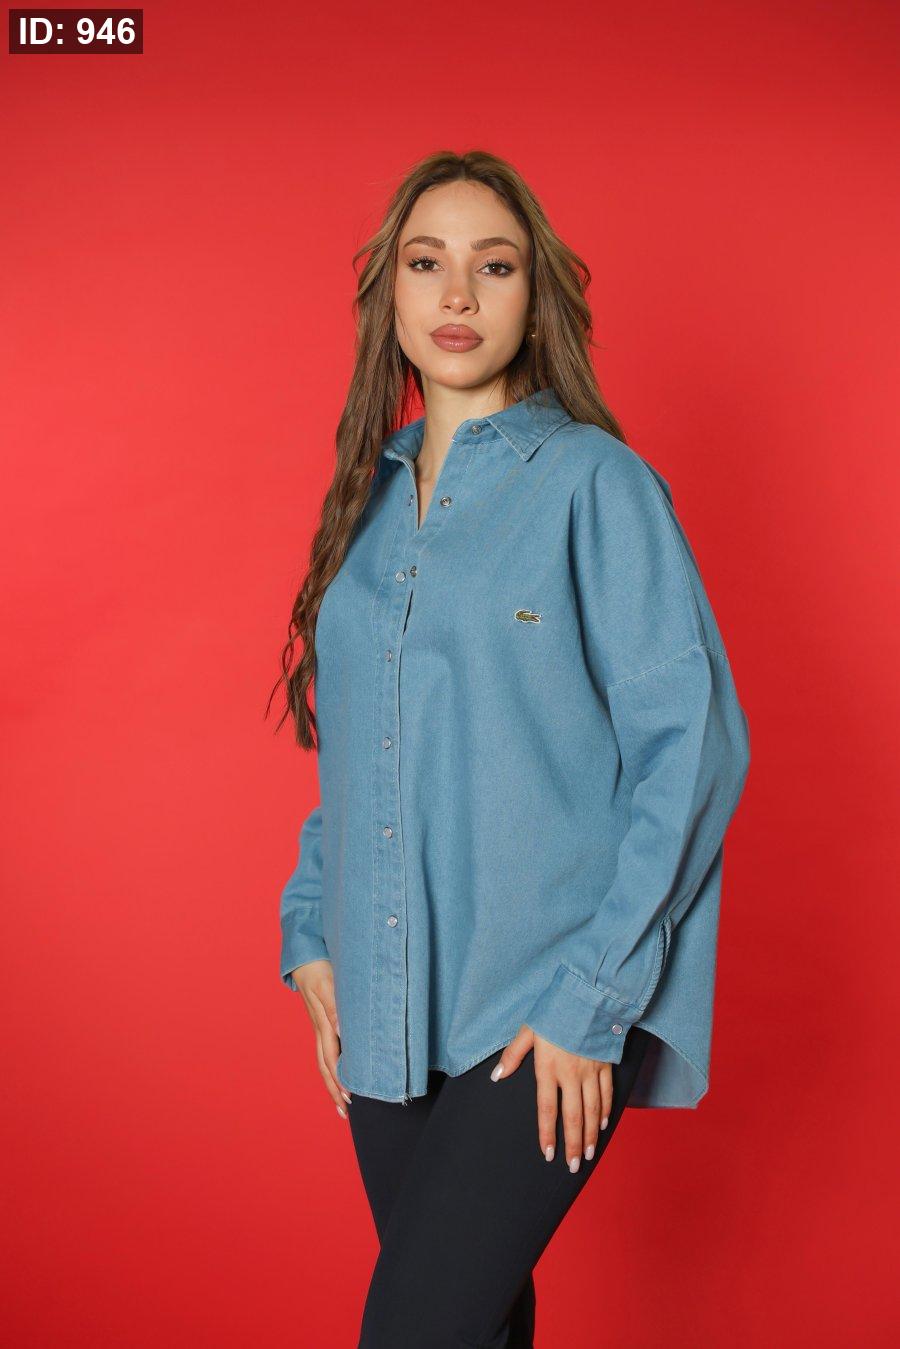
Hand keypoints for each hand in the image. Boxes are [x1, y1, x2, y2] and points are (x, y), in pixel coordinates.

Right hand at [289, 959, 351, 1119]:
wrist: (306, 955)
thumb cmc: (318, 968)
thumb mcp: (328, 985)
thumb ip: (335, 1008)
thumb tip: (339, 1032)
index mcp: (323, 1024)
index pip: (332, 1060)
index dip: (340, 1080)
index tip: (349, 1099)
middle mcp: (321, 1029)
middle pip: (326, 1066)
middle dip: (334, 1090)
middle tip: (344, 1112)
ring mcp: (319, 1026)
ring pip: (325, 1060)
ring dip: (332, 1081)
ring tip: (341, 1100)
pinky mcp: (322, 1020)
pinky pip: (327, 1048)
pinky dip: (333, 1064)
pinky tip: (340, 1069)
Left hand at [490, 1024, 611, 1171]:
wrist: (587, 996)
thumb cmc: (555, 1011)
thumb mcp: (528, 1030)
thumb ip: (513, 1055)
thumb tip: (497, 1077)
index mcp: (548, 1068)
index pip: (547, 1109)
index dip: (547, 1134)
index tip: (548, 1153)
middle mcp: (570, 1074)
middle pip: (572, 1117)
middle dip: (573, 1144)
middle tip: (574, 1165)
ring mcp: (590, 1071)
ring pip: (591, 1110)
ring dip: (591, 1134)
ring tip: (589, 1153)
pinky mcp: (605, 1064)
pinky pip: (606, 1093)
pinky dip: (605, 1111)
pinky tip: (602, 1125)